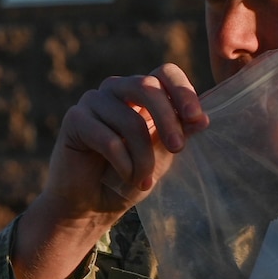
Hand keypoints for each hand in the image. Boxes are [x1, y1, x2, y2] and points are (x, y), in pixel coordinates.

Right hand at [13, 65, 206, 278]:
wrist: (91, 205)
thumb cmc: (129, 177)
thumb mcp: (162, 156)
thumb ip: (179, 134)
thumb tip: (203, 119)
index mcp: (141, 92)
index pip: (164, 73)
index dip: (183, 91)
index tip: (197, 119)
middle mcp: (116, 90)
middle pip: (147, 86)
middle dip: (167, 119)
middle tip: (178, 149)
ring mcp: (93, 101)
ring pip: (130, 119)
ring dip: (144, 157)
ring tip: (144, 181)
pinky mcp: (75, 119)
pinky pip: (108, 139)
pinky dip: (123, 164)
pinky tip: (126, 178)